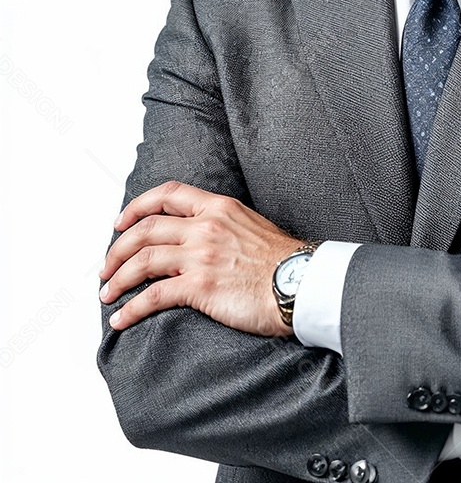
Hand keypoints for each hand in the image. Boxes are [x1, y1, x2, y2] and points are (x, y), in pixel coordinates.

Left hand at [99, 181, 302, 336]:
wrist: (301, 283)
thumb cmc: (283, 261)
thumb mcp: (251, 225)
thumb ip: (221, 224)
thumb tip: (197, 235)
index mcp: (219, 207)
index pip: (168, 194)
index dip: (137, 206)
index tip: (121, 222)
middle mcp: (206, 226)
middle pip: (145, 228)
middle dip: (117, 248)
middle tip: (106, 267)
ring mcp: (201, 255)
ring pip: (143, 260)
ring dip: (117, 278)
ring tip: (107, 293)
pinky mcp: (200, 286)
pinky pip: (153, 295)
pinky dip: (131, 308)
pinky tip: (121, 320)